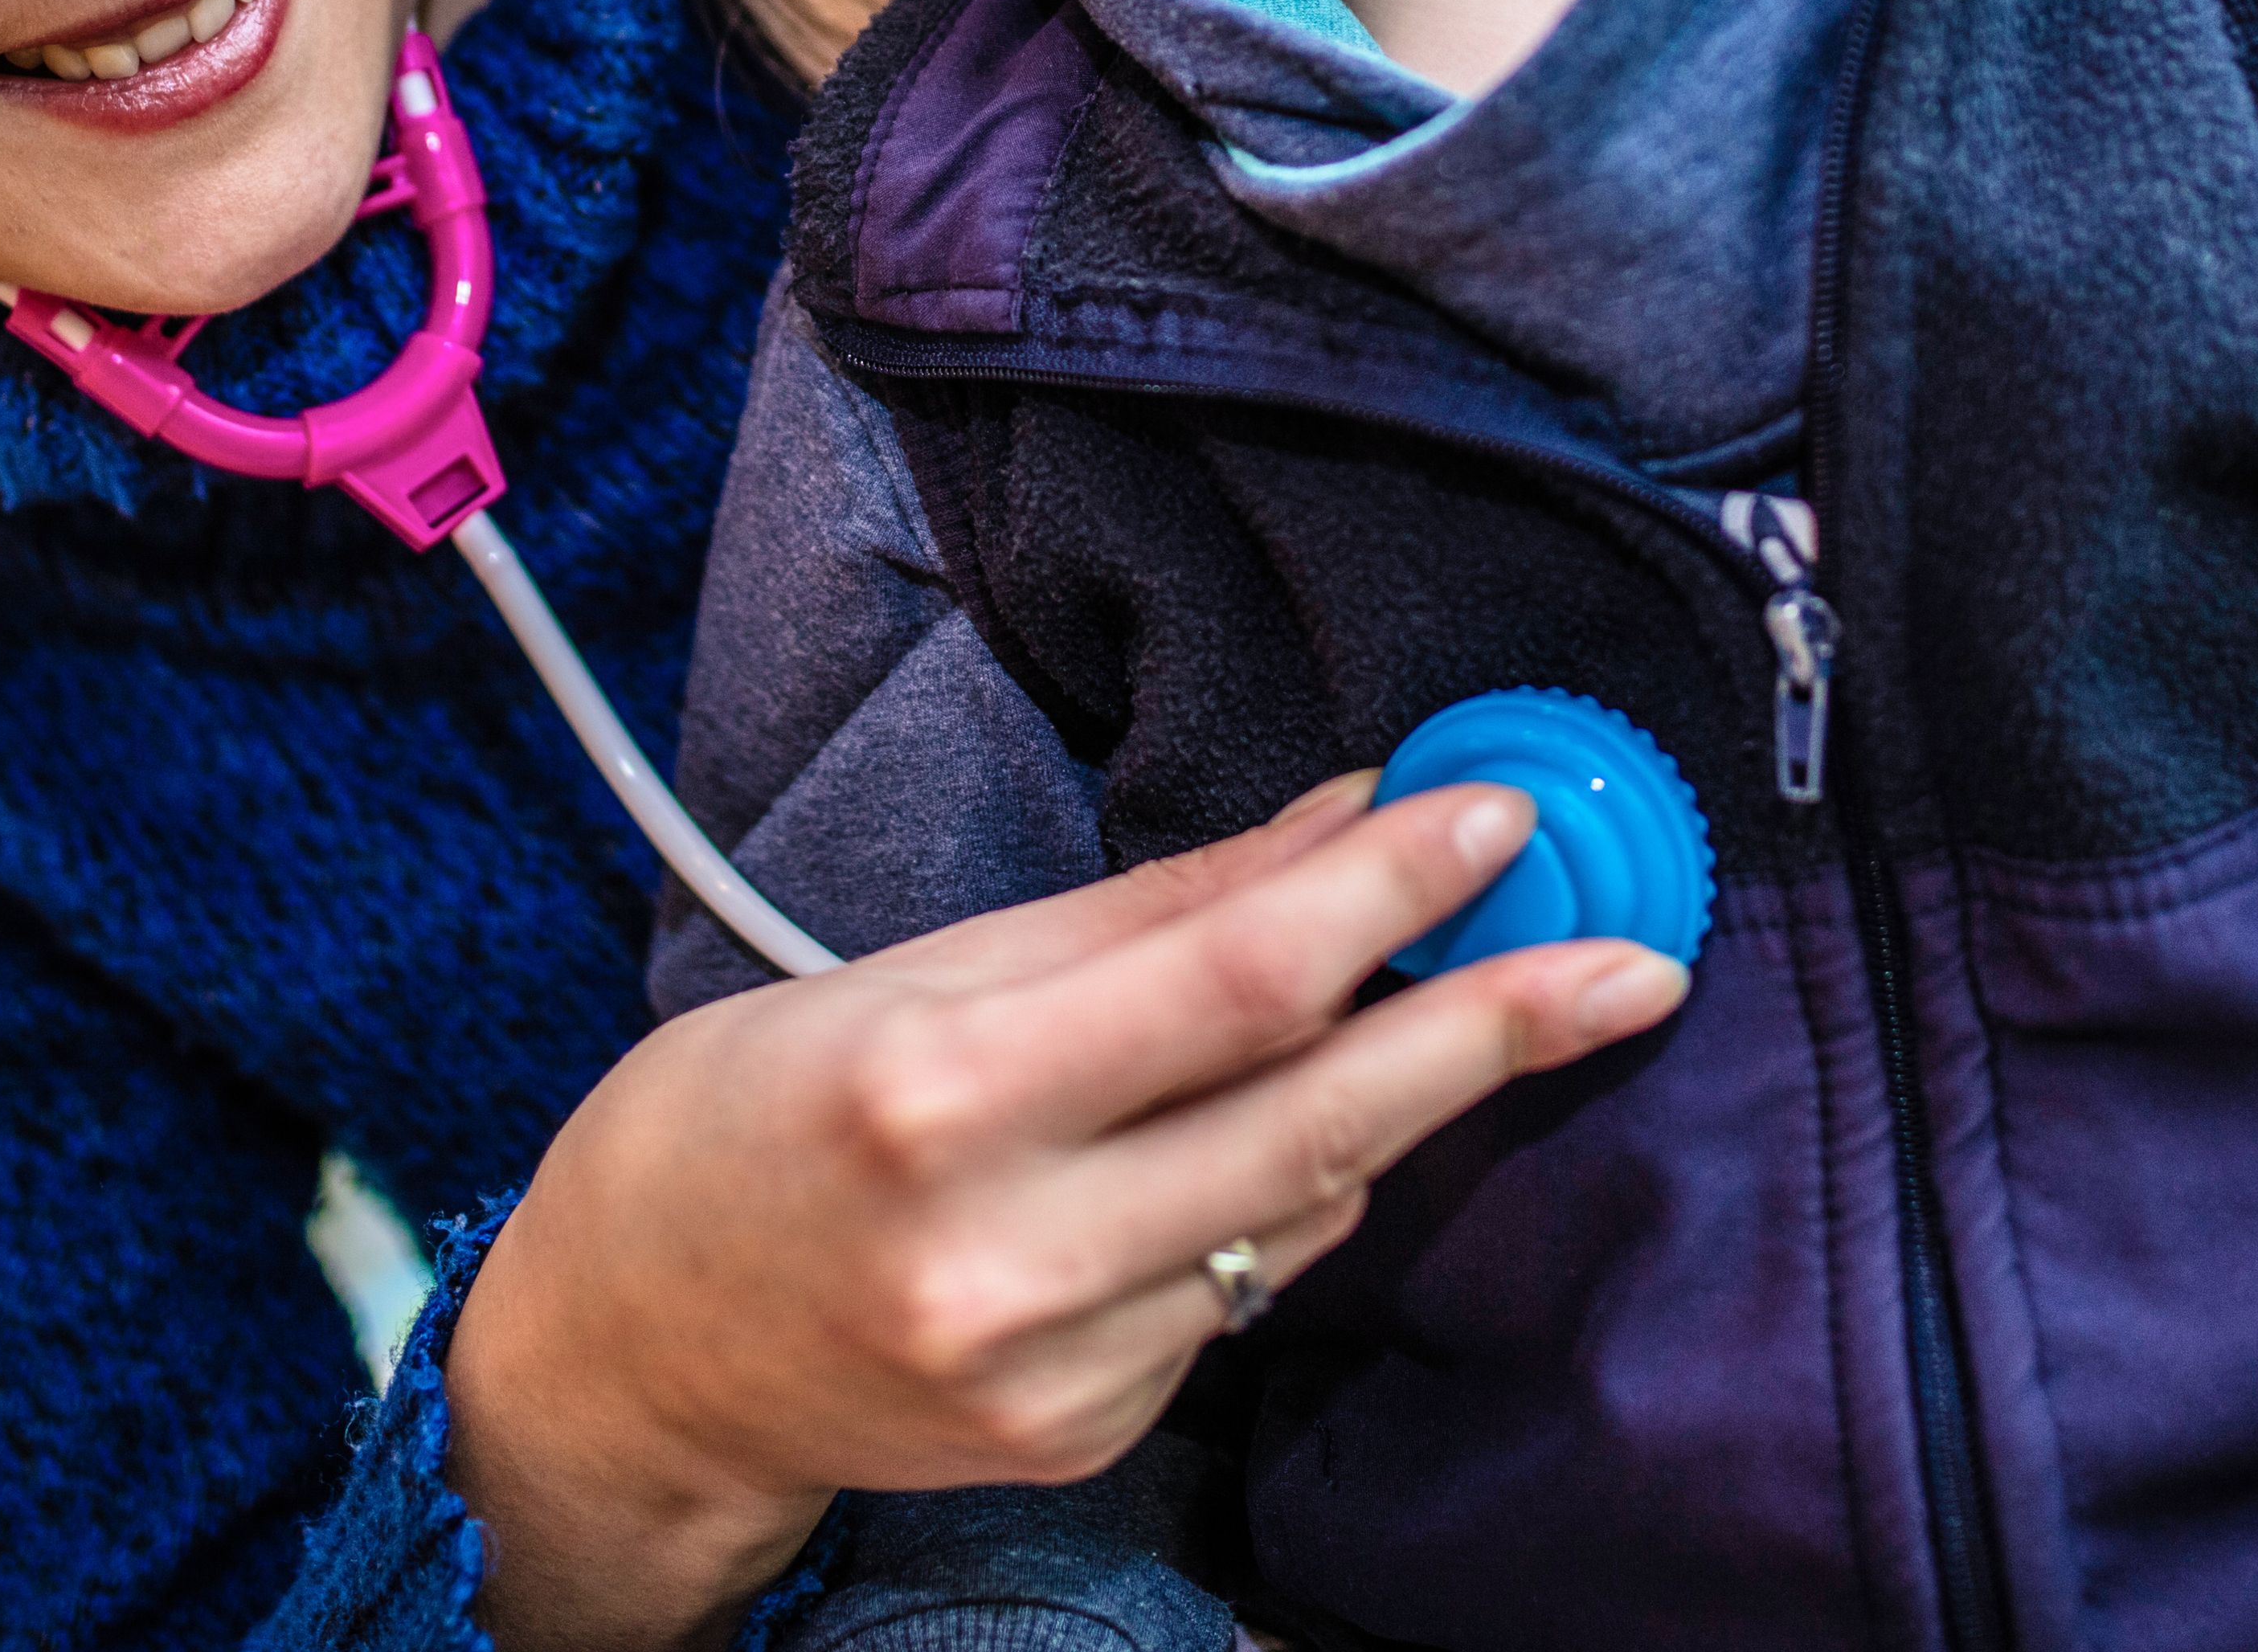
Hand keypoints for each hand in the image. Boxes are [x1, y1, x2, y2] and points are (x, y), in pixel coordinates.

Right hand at [442, 772, 1688, 1651]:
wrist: (623, 1362)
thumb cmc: (740, 1122)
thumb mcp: (913, 974)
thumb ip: (1148, 912)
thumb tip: (1344, 821)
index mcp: (940, 1095)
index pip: (1233, 984)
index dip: (1390, 897)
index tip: (1500, 819)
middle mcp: (1004, 1254)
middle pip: (1317, 1121)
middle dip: (1493, 1028)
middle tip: (1634, 957)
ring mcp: (1051, 1371)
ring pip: (1298, 1216)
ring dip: (1393, 1105)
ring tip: (1469, 1009)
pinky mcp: (1081, 1437)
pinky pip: (1238, 1295)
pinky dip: (1275, 1204)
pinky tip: (1254, 1146)